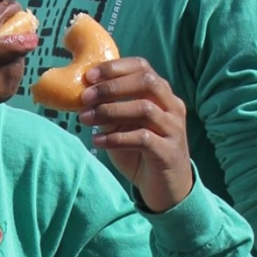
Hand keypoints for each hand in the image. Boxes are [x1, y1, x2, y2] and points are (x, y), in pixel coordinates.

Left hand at [79, 58, 192, 212]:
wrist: (166, 189)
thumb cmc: (141, 154)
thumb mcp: (123, 128)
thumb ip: (110, 111)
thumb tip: (82, 98)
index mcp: (162, 95)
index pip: (142, 68)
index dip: (115, 68)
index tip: (89, 76)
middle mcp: (172, 107)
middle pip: (146, 82)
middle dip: (112, 86)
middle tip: (85, 97)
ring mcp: (173, 129)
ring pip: (144, 108)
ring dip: (110, 111)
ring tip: (86, 119)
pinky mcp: (169, 152)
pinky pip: (143, 138)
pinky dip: (116, 138)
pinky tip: (97, 142)